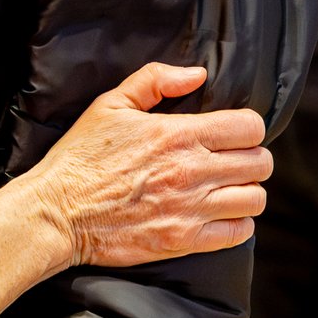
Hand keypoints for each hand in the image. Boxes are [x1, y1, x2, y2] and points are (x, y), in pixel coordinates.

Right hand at [19, 63, 272, 267]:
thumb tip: (197, 75)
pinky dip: (238, 224)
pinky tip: (220, 215)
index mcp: (177, 134)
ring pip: (255, 199)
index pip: (250, 127)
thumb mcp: (110, 104)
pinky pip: (238, 233)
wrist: (56, 212)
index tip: (233, 133)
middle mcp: (191, 171)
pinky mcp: (184, 241)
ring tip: (227, 189)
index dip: (247, 128)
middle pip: (260, 163)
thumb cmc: (80, 157)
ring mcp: (190, 209)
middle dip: (251, 158)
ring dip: (246, 192)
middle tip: (231, 161)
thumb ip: (155, 80)